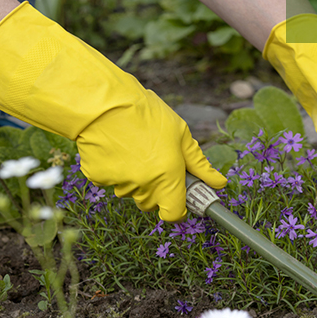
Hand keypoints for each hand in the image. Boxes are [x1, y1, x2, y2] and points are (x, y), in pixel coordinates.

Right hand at [0, 2, 224, 220]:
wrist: (103, 103)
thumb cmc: (146, 114)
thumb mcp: (181, 134)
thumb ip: (200, 165)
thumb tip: (218, 183)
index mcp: (168, 177)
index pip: (174, 214)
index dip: (178, 208)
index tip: (179, 196)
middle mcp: (144, 186)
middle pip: (152, 204)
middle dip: (158, 190)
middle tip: (156, 161)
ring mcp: (119, 183)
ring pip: (132, 192)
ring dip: (136, 179)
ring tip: (134, 148)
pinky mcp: (98, 178)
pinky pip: (112, 181)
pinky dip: (115, 170)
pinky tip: (116, 148)